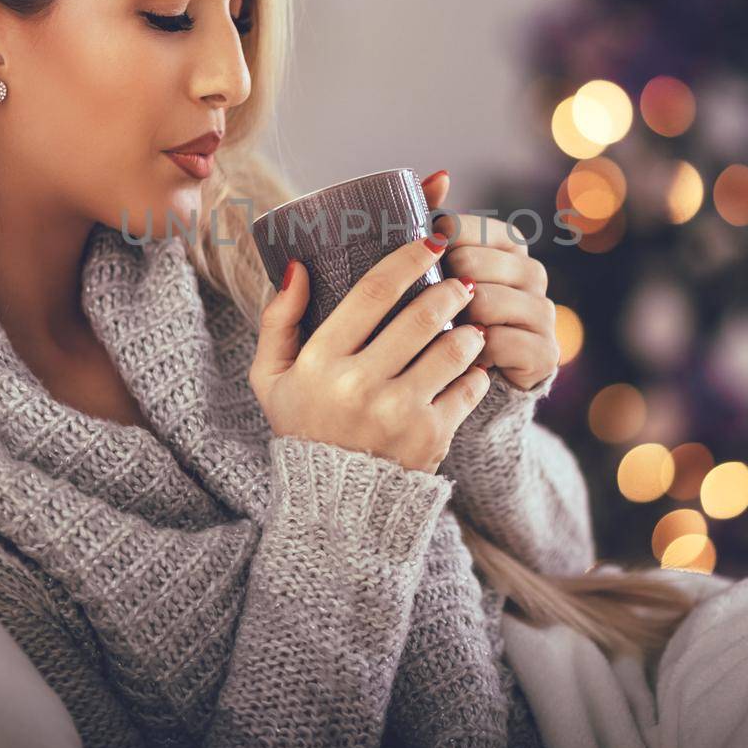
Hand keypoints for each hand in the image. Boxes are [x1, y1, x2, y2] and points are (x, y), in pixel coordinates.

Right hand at [248, 232, 491, 473]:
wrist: (334, 506)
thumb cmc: (304, 428)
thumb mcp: (270, 378)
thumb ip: (278, 321)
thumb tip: (297, 266)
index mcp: (320, 362)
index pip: (372, 291)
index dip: (407, 258)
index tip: (430, 241)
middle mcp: (359, 385)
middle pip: (421, 315)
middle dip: (450, 290)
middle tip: (461, 283)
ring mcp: (398, 412)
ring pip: (453, 349)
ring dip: (468, 329)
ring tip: (469, 325)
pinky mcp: (431, 436)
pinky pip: (469, 388)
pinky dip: (476, 372)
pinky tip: (471, 366)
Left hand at [421, 170, 558, 393]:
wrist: (461, 378)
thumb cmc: (438, 313)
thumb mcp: (430, 266)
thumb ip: (431, 217)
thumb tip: (441, 175)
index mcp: (508, 242)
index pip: (463, 228)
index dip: (431, 248)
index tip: (416, 268)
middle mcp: (532, 272)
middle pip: (472, 264)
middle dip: (440, 287)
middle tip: (421, 309)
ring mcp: (543, 312)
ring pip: (485, 302)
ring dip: (453, 321)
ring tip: (436, 336)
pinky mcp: (544, 352)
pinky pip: (498, 341)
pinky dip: (471, 352)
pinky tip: (457, 359)